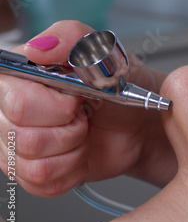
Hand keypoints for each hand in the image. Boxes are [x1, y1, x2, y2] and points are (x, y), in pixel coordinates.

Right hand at [0, 21, 176, 196]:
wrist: (140, 120)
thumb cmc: (122, 85)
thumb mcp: (106, 53)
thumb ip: (73, 38)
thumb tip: (38, 48)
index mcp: (21, 75)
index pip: (16, 101)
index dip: (55, 106)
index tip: (79, 98)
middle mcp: (10, 110)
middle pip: (23, 137)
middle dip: (69, 129)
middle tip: (85, 115)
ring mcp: (18, 144)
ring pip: (34, 165)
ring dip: (72, 150)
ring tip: (85, 131)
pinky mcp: (34, 171)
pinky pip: (43, 183)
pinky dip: (72, 170)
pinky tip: (80, 152)